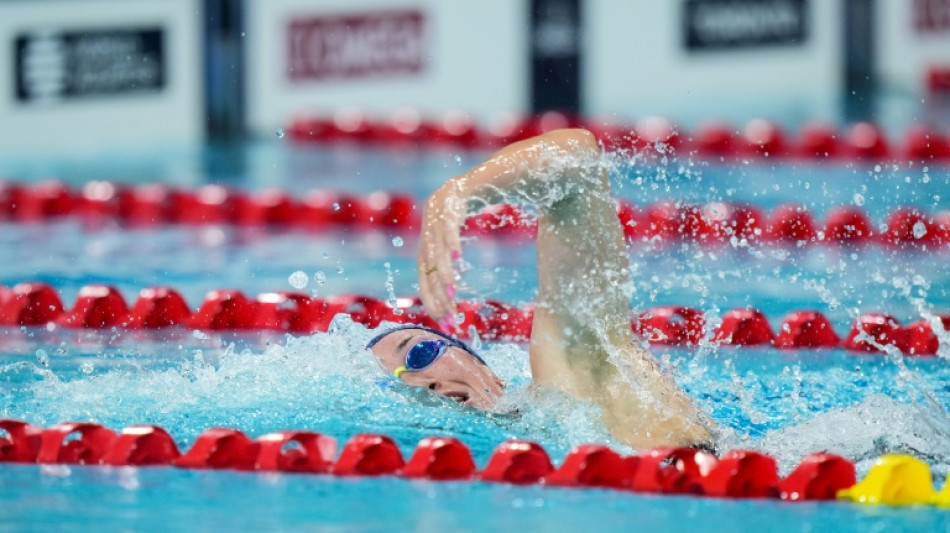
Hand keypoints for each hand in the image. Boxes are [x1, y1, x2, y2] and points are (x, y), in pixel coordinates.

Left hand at [417, 182, 464, 326]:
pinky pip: (449, 234)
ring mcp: (435, 236)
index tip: (446, 324)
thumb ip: (444, 274)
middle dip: (440, 299)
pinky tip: (458, 256)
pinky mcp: (446, 221)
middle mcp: (426, 251)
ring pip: (438, 259)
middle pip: (431, 279)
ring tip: (452, 291)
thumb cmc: (444, 231)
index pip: (425, 289)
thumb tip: (449, 298)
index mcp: (423, 261)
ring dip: (444, 275)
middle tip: (451, 316)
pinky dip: (452, 245)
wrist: (447, 197)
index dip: (434, 307)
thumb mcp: (441, 253)